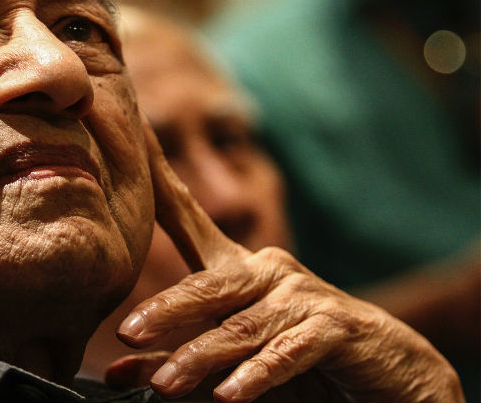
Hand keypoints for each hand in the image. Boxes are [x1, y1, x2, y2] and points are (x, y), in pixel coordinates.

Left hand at [106, 116, 463, 401]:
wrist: (390, 376)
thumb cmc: (298, 360)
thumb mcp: (230, 361)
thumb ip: (176, 358)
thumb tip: (115, 368)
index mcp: (238, 268)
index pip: (188, 217)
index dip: (160, 176)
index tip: (133, 129)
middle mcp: (268, 271)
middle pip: (210, 283)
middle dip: (167, 309)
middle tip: (128, 333)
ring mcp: (303, 296)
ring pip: (242, 325)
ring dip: (202, 355)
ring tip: (166, 383)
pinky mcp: (336, 328)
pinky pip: (287, 351)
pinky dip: (258, 374)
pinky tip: (229, 394)